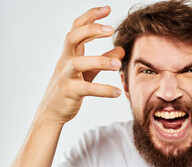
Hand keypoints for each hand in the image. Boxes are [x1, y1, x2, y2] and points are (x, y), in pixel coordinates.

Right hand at [36, 6, 124, 124]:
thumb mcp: (88, 72)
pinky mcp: (69, 92)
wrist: (52, 112)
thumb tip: (121, 50)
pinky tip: (117, 92)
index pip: (77, 28)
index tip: (107, 9)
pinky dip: (104, 90)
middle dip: (91, 30)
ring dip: (100, 61)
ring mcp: (66, 76)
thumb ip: (103, 60)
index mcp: (70, 53)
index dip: (90, 17)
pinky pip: (87, 88)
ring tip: (118, 66)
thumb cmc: (69, 89)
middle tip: (110, 29)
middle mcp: (66, 61)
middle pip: (73, 37)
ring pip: (79, 63)